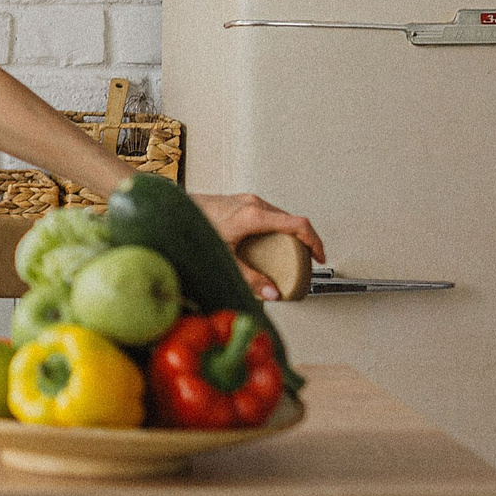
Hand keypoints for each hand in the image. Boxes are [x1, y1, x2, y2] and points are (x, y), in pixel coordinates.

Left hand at [191, 190, 326, 299]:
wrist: (174, 209)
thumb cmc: (196, 228)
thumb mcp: (226, 257)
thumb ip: (250, 277)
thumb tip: (273, 294)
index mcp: (255, 215)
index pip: (299, 224)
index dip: (315, 241)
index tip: (320, 258)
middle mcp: (254, 204)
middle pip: (292, 221)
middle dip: (303, 242)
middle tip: (305, 263)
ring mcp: (248, 201)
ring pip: (281, 217)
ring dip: (290, 235)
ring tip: (289, 257)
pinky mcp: (242, 202)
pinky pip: (269, 215)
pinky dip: (276, 230)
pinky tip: (269, 246)